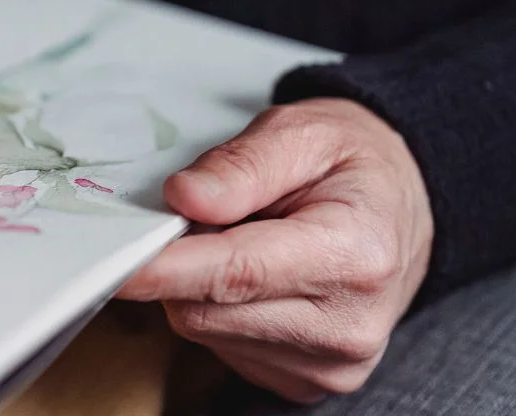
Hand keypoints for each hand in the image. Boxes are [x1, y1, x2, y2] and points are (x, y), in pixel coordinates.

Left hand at [116, 98, 433, 402]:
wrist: (402, 208)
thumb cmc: (349, 164)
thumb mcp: (302, 133)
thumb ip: (241, 165)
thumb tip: (183, 198)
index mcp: (354, 255)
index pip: (237, 273)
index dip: (166, 268)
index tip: (113, 261)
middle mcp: (347, 324)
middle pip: (206, 310)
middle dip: (179, 262)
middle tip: (200, 214)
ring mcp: (330, 364)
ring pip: (205, 330)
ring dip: (198, 285)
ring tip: (242, 239)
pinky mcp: (305, 382)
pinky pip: (222, 348)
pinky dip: (217, 309)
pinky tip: (254, 278)